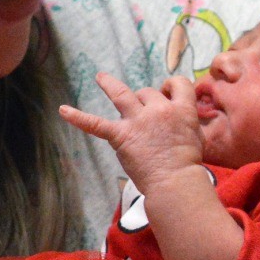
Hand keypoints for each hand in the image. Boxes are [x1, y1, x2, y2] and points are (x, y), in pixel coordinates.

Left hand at [59, 73, 204, 192]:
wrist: (175, 182)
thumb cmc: (187, 165)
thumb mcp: (196, 136)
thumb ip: (185, 121)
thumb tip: (178, 115)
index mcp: (182, 110)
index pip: (178, 83)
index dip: (171, 86)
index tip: (167, 92)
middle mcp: (159, 110)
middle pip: (147, 93)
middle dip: (144, 102)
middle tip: (144, 120)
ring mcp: (138, 121)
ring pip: (121, 94)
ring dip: (110, 84)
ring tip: (99, 78)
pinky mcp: (121, 135)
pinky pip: (95, 124)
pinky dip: (78, 117)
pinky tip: (63, 110)